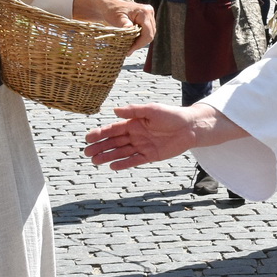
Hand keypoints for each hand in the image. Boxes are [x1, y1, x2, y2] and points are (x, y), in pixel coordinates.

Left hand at [71, 0, 156, 50]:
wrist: (110, 6)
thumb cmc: (112, 11)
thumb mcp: (117, 18)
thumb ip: (124, 23)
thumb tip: (129, 29)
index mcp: (144, 12)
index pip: (148, 33)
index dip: (140, 43)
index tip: (130, 50)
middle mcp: (149, 12)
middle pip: (150, 34)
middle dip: (140, 43)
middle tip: (129, 50)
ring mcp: (149, 15)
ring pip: (150, 33)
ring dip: (141, 41)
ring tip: (130, 46)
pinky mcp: (147, 18)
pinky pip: (147, 31)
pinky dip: (140, 37)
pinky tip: (132, 40)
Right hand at [84, 103, 200, 168]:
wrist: (190, 127)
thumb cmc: (171, 115)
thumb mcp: (151, 110)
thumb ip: (133, 111)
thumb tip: (115, 111)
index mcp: (134, 123)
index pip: (113, 129)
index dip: (100, 134)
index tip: (88, 138)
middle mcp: (136, 135)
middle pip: (114, 142)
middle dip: (100, 147)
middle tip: (87, 153)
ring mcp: (142, 146)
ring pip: (121, 152)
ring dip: (108, 156)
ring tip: (95, 161)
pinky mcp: (151, 155)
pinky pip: (134, 160)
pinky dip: (124, 163)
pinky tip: (112, 166)